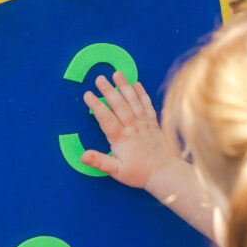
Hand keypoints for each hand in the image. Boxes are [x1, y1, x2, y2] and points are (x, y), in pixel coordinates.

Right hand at [80, 72, 176, 188]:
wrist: (164, 173)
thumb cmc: (138, 173)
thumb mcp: (116, 171)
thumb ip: (99, 161)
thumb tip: (83, 156)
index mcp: (122, 138)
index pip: (106, 119)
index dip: (96, 106)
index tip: (87, 95)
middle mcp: (133, 128)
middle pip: (119, 106)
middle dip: (108, 91)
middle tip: (99, 78)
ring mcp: (144, 123)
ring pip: (133, 102)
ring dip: (125, 87)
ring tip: (117, 74)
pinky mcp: (153, 123)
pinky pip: (147, 105)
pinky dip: (142, 93)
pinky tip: (136, 84)